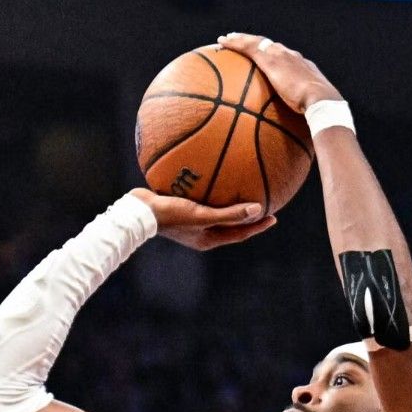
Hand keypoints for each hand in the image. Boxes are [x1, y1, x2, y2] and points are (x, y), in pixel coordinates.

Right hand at [128, 189, 275, 250]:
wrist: (138, 212)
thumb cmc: (170, 216)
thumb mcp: (202, 215)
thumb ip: (229, 214)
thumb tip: (258, 209)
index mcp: (207, 239)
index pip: (239, 234)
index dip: (257, 226)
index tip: (274, 217)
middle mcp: (200, 231)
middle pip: (230, 223)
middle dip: (247, 215)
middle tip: (263, 203)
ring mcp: (189, 220)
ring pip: (216, 210)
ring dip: (229, 201)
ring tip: (242, 187)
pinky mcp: (179, 206)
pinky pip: (202, 197)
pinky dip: (211, 188)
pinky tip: (214, 172)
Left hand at [216, 33, 341, 113]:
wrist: (323, 101)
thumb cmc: (318, 113)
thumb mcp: (308, 115)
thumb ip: (298, 122)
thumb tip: (292, 140)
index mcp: (303, 68)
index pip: (286, 59)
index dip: (274, 56)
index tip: (264, 57)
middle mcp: (293, 57)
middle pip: (271, 46)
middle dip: (256, 43)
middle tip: (241, 42)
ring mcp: (282, 56)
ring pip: (258, 42)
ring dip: (242, 39)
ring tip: (227, 39)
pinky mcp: (271, 60)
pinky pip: (248, 47)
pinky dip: (235, 43)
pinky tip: (222, 43)